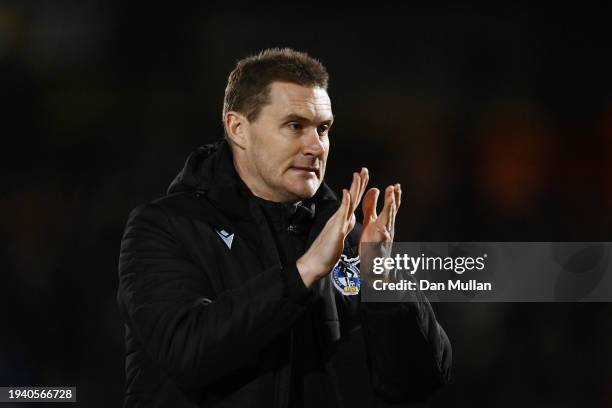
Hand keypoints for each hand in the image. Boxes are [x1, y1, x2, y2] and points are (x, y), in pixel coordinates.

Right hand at [297, 168, 368, 286]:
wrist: (314, 263)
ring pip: (348, 203)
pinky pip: (341, 215)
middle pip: (352, 197)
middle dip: (359, 183)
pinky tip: (347, 193)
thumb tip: (351, 216)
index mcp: (343, 219)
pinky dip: (345, 203)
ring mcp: (337, 222)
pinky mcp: (336, 230)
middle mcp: (340, 218)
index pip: (353, 200)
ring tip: (358, 175)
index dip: (359, 188)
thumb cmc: (326, 251)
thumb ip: (345, 224)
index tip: (363, 176)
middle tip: (364, 169)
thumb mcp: (340, 235)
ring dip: (353, 188)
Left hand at [359, 183, 401, 278]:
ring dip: (389, 213)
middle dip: (392, 200)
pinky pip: (381, 241)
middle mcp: (388, 229)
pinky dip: (382, 235)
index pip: (391, 207)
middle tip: (394, 187)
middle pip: (391, 212)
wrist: (374, 267)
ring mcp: (384, 239)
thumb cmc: (372, 242)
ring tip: (390, 201)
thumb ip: (371, 205)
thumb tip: (374, 188)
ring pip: (388, 224)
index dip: (394, 196)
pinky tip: (382, 229)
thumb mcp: (370, 221)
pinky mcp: (378, 248)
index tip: (396, 185)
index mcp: (385, 222)